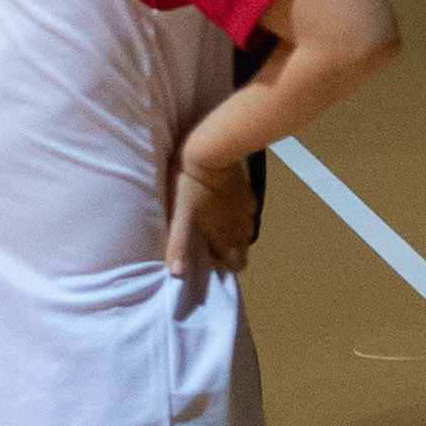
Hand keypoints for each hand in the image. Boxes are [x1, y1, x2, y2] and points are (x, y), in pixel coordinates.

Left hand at [167, 147, 265, 293]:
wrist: (211, 152)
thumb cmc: (190, 186)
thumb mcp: (180, 216)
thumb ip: (179, 244)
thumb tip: (177, 273)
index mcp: (224, 236)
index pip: (238, 264)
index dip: (228, 265)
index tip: (214, 259)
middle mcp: (240, 227)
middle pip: (243, 249)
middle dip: (232, 250)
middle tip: (212, 241)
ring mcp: (247, 209)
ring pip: (247, 230)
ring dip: (236, 233)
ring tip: (218, 224)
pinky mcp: (249, 192)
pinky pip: (249, 211)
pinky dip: (240, 214)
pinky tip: (228, 205)